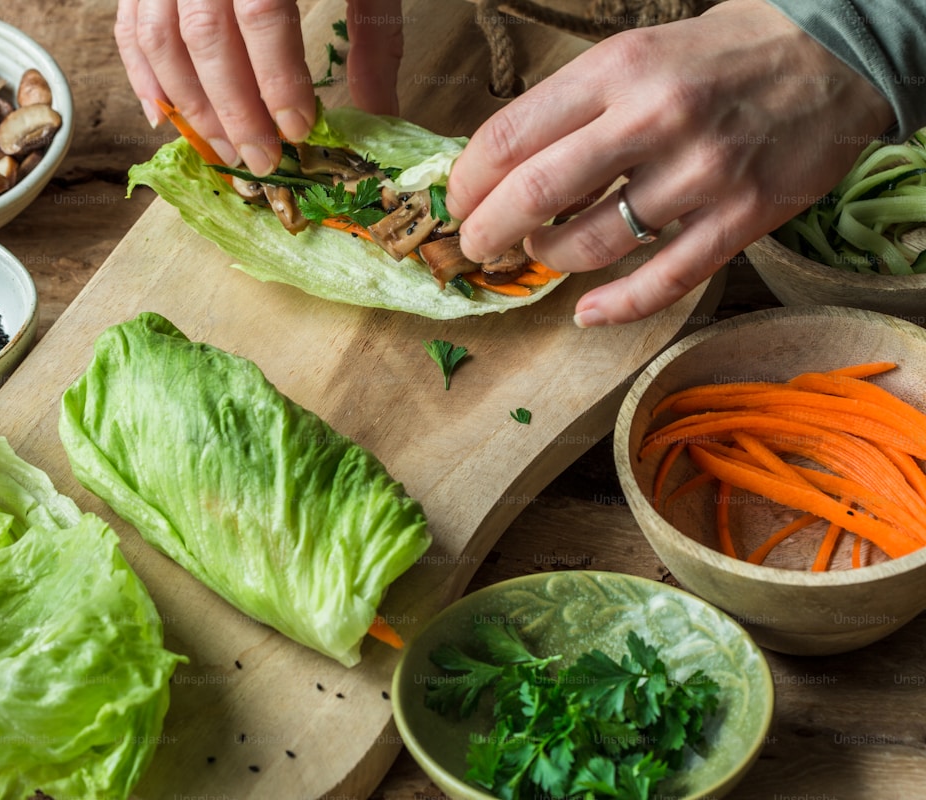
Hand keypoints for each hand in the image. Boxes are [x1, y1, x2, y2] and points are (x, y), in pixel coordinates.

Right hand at [114, 0, 404, 175]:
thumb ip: (373, 35)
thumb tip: (375, 114)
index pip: (263, 14)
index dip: (278, 80)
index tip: (300, 130)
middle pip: (205, 35)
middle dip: (233, 109)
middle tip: (262, 161)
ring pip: (160, 36)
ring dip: (191, 104)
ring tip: (224, 150)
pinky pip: (129, 23)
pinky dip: (141, 74)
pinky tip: (165, 117)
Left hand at [445, 0, 895, 325]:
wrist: (832, 54)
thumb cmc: (715, 56)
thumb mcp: (634, 54)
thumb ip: (572, 107)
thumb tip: (499, 167)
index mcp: (617, 70)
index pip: (509, 137)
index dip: (468, 182)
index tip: (458, 202)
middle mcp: (656, 118)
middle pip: (537, 194)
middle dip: (488, 231)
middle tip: (476, 246)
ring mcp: (702, 173)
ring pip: (592, 244)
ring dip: (549, 260)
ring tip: (540, 254)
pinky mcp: (742, 217)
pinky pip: (663, 281)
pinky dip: (615, 306)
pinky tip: (587, 312)